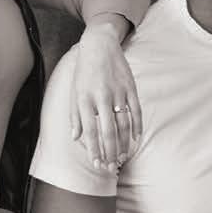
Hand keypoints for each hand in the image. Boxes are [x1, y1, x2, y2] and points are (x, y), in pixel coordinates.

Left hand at [70, 20, 141, 171]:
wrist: (99, 46)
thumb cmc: (84, 72)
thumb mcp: (74, 92)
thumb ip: (75, 116)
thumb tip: (76, 137)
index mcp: (84, 100)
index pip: (90, 131)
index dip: (94, 150)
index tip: (97, 163)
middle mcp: (101, 98)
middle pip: (108, 132)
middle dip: (111, 152)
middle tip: (112, 166)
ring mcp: (118, 93)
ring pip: (123, 124)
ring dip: (124, 143)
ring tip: (123, 157)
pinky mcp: (130, 88)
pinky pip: (136, 112)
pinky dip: (137, 127)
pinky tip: (136, 139)